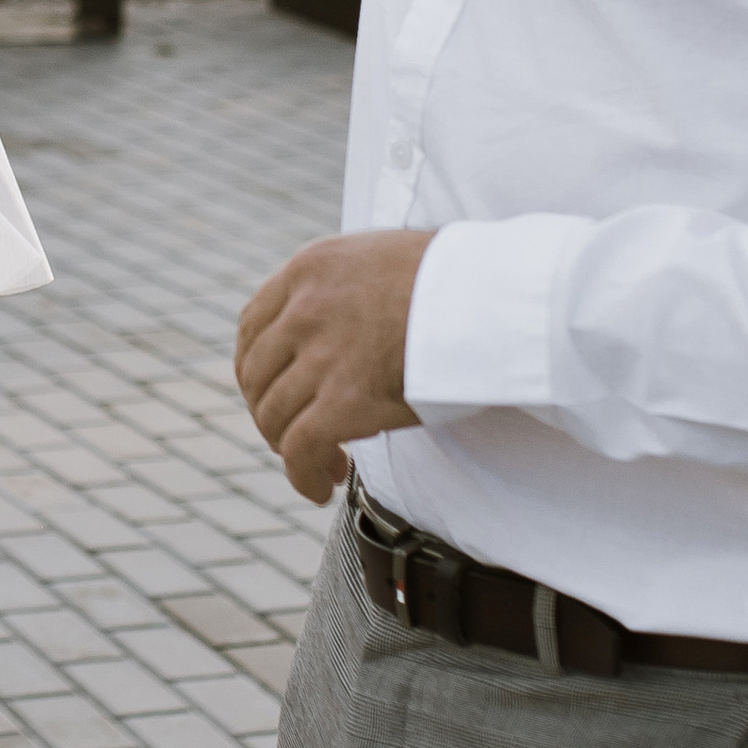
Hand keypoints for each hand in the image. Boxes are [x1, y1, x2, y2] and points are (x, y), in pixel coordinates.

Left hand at [234, 230, 430, 503]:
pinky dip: (304, 476)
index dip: (254, 369)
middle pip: (256, 376)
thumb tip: (341, 323)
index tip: (271, 392)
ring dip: (290, 450)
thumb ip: (343, 287)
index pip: (252, 325)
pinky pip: (300, 450)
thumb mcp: (379, 259)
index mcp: (309, 269)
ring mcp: (321, 355)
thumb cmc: (457, 280)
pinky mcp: (344, 401)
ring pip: (274, 417)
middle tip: (296, 435)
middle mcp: (304, 309)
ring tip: (324, 466)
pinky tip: (323, 487)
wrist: (494, 294)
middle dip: (270, 413)